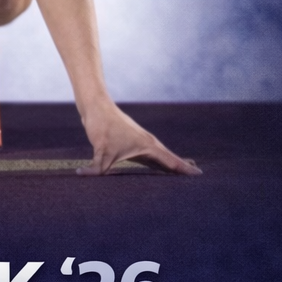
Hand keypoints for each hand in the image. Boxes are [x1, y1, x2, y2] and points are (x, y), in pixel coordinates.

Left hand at [79, 100, 199, 175]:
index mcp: (148, 146)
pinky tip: (158, 166)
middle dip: (182, 168)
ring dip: (171, 164)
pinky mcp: (132, 142)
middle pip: (170, 159)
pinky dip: (159, 161)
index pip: (171, 161)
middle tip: (197, 175)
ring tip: (182, 172)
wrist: (96, 106)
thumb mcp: (100, 151)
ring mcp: (141, 142)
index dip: (185, 169)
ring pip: (161, 156)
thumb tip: (81, 175)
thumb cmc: (102, 126)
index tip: (199, 174)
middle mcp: (148, 144)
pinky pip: (151, 155)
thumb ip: (96, 168)